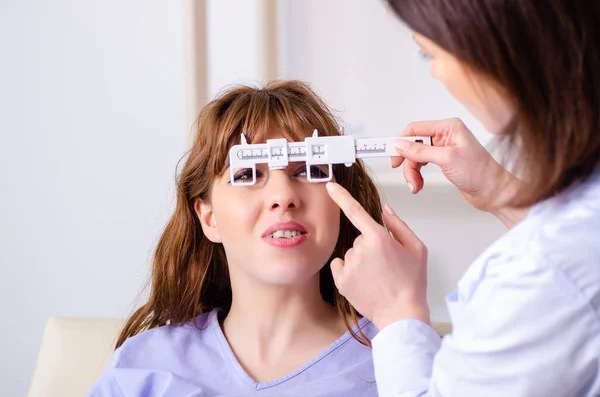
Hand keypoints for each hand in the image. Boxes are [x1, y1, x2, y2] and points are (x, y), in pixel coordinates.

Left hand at [325, 182, 429, 330]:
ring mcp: (349, 265)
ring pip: (352, 253)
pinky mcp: (341, 280)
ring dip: (362, 260)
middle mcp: (360, 248)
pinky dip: (349, 270)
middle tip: (387, 265)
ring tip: (379, 277)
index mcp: (378, 237)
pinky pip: (340, 265)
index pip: (355, 210)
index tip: (330, 186)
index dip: (341, 196)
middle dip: (371, 247)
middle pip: (360, 238)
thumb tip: (385, 210)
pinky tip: (364, 281)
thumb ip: (399, 225)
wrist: (401, 314)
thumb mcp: (416, 249)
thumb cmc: (412, 283)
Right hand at [392, 118, 514, 212]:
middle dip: (408, 163)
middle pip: (413, 145)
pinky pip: (422, 165)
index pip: (415, 129)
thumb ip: (420, 151)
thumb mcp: (446, 159)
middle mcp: (445, 136)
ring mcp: (444, 149)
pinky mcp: (443, 162)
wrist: (494, 192)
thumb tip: (400, 144)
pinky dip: (417, 176)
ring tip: (416, 186)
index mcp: (448, 127)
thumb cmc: (480, 173)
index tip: (388, 151)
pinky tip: (419, 184)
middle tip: (406, 176)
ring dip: (412, 173)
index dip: (400, 141)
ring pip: (416, 158)